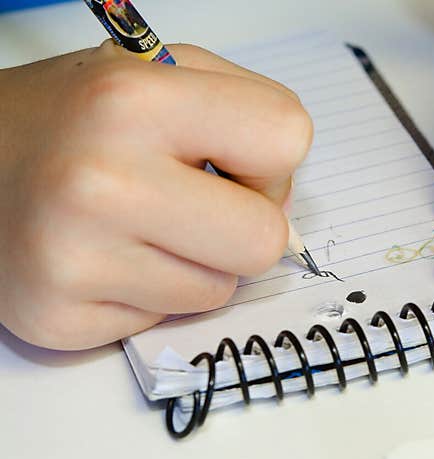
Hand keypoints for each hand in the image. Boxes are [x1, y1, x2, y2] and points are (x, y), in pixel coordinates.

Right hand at [0, 42, 311, 348]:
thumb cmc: (73, 120)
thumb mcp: (155, 75)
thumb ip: (242, 112)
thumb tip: (286, 203)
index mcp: (135, 101)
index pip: (286, 139)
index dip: (271, 158)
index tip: (232, 160)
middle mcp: (102, 182)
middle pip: (265, 240)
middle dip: (245, 227)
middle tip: (195, 205)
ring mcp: (75, 259)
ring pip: (220, 291)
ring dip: (196, 264)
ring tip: (138, 228)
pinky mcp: (59, 319)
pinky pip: (167, 321)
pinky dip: (151, 294)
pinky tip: (106, 259)